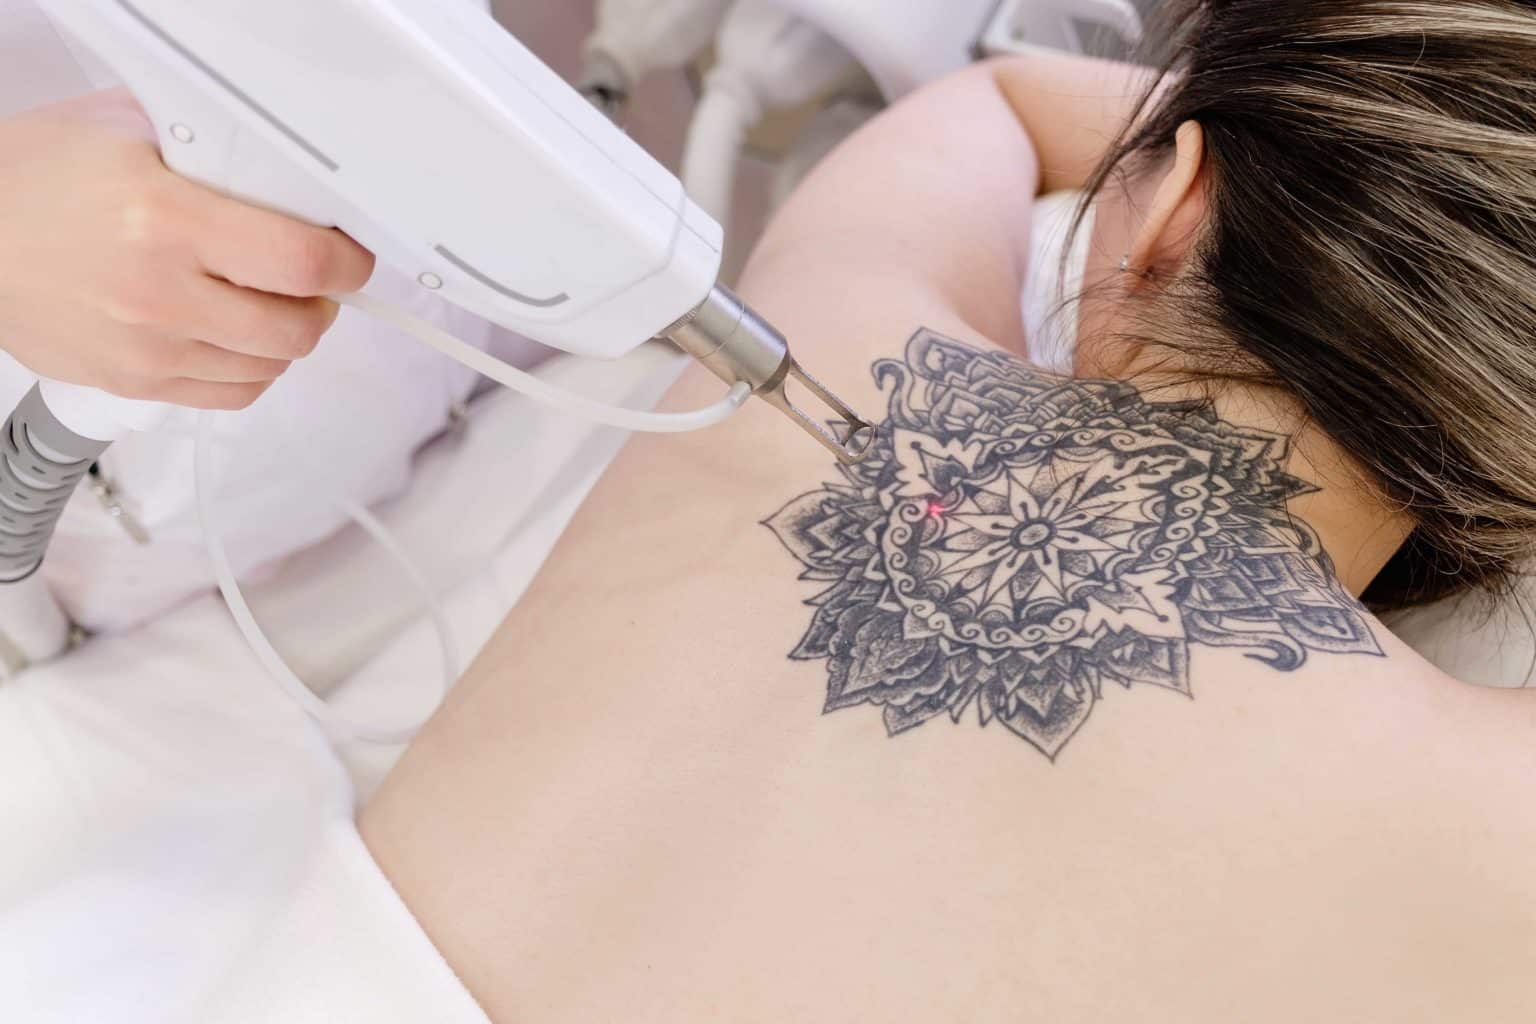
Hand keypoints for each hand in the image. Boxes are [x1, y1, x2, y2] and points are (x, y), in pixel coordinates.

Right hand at [0, 89, 375, 409]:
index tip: (351, 258)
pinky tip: (242, 338)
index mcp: (164, 220)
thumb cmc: (32, 181)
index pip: (299, 262)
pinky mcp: (133, 383)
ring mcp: (146, 347)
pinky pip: (232, 395)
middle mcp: (158, 293)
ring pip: (270, 366)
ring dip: (288, 336)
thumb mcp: (122, 133)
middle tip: (315, 282)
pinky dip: (253, 369)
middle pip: (297, 328)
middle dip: (322, 304)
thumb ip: (207, 147)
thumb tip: (284, 166)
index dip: (346, 264)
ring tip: (273, 304)